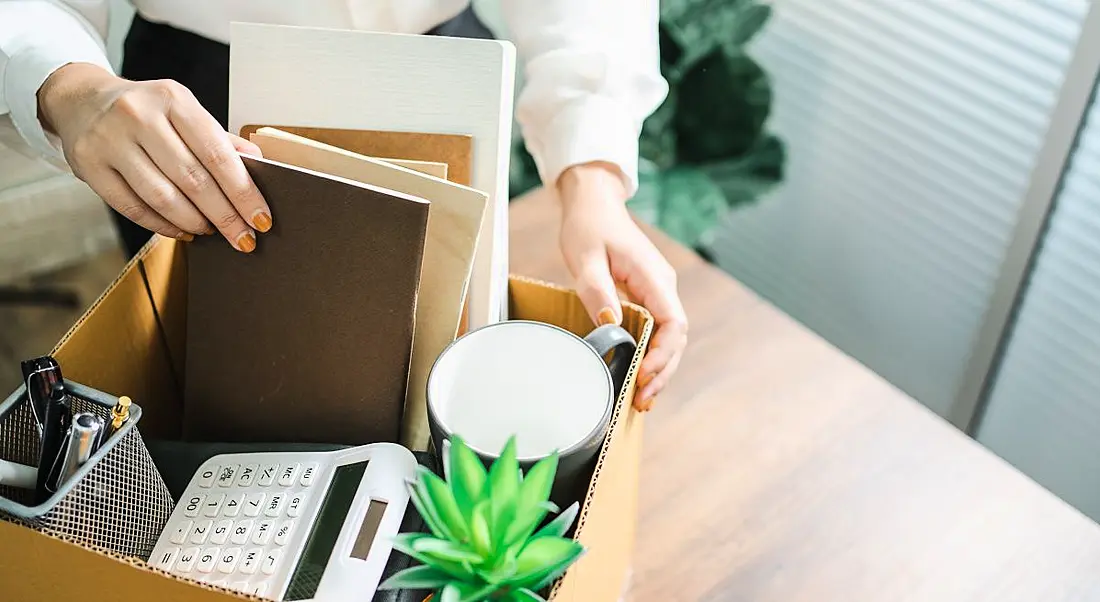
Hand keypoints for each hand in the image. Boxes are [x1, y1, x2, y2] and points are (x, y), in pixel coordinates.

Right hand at [37, 63, 269, 250]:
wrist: (83, 101)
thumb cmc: (146, 111)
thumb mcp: (184, 111)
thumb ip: (219, 139)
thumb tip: (257, 164)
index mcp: (173, 99)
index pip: (218, 154)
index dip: (244, 192)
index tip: (262, 219)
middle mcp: (140, 116)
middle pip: (193, 180)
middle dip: (225, 216)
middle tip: (244, 239)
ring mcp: (110, 141)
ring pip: (162, 197)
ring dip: (194, 222)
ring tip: (211, 231)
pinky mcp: (90, 166)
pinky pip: (133, 208)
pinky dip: (162, 225)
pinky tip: (182, 231)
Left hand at [557, 162, 687, 410]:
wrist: (593, 203)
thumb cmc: (588, 226)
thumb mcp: (585, 259)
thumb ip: (598, 292)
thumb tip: (611, 325)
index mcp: (653, 277)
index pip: (673, 323)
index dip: (663, 354)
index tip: (643, 375)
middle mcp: (662, 285)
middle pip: (676, 337)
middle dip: (663, 370)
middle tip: (641, 400)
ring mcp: (657, 290)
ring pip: (668, 336)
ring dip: (659, 367)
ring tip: (641, 397)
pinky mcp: (646, 294)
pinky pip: (656, 329)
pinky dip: (651, 354)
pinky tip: (638, 375)